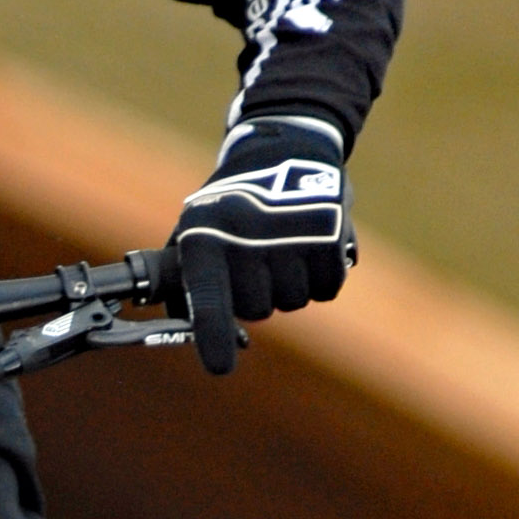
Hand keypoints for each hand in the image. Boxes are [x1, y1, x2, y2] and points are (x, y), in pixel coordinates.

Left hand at [169, 116, 355, 376]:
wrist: (285, 150)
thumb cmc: (229, 208)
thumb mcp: (195, 234)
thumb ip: (188, 289)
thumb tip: (211, 340)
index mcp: (204, 239)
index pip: (208, 301)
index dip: (214, 337)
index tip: (220, 368)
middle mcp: (246, 237)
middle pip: (257, 310)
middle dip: (258, 296)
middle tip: (257, 261)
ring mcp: (290, 236)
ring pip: (294, 302)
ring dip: (290, 285)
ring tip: (282, 247)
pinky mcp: (330, 235)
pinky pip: (326, 289)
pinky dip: (321, 278)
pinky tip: (309, 248)